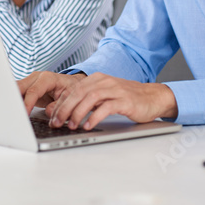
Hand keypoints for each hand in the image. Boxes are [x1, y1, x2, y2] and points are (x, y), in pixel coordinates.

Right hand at [18, 71, 83, 112]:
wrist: (71, 84)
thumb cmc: (70, 88)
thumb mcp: (69, 97)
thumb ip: (59, 105)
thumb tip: (49, 112)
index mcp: (47, 78)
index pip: (33, 91)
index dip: (27, 103)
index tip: (24, 114)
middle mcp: (36, 77)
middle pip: (20, 87)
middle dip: (14, 99)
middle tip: (12, 112)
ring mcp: (30, 81)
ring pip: (16, 89)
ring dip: (13, 100)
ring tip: (10, 112)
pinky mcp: (27, 88)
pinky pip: (18, 93)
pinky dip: (15, 101)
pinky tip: (13, 109)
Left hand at [45, 73, 177, 129]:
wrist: (153, 97)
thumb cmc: (126, 99)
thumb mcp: (104, 97)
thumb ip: (87, 102)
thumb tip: (64, 113)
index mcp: (97, 79)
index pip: (73, 90)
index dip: (60, 103)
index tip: (51, 117)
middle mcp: (105, 81)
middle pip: (79, 92)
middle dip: (65, 108)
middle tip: (56, 122)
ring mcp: (115, 90)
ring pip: (91, 98)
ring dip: (78, 113)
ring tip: (71, 125)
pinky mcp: (125, 100)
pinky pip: (107, 107)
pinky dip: (95, 117)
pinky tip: (88, 126)